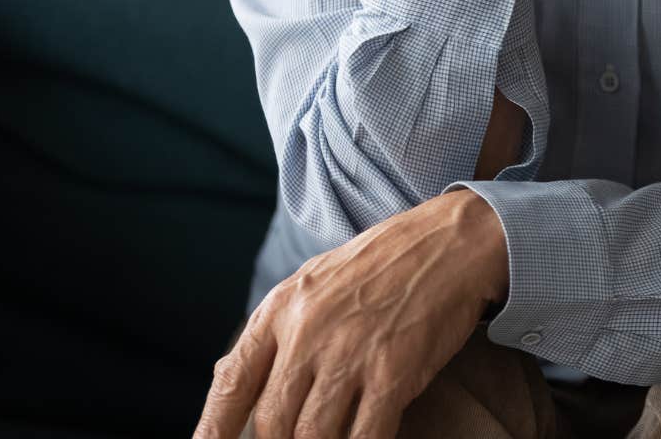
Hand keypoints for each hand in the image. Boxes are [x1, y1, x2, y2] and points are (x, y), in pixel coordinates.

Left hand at [193, 190, 510, 438]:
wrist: (448, 242)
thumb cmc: (382, 265)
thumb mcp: (313, 283)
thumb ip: (277, 332)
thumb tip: (233, 380)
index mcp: (281, 309)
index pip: (231, 383)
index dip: (212, 429)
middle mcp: (308, 333)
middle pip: (272, 422)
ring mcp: (351, 353)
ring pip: (313, 436)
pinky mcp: (394, 371)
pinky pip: (365, 436)